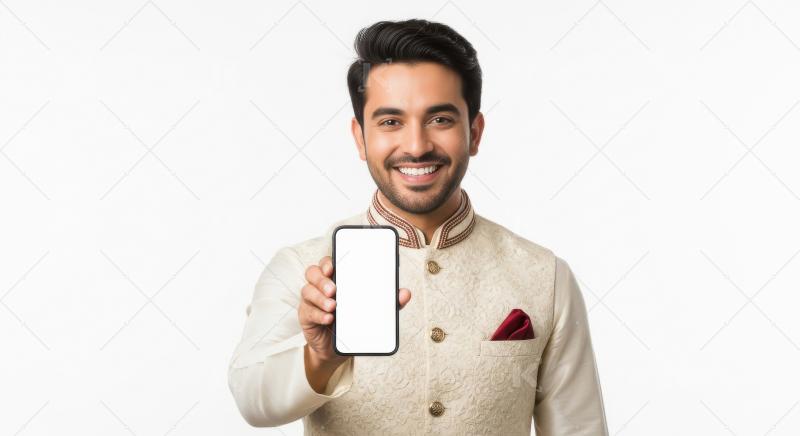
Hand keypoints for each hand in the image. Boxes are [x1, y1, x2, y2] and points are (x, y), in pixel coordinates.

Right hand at [299, 255, 410, 389]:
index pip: (328, 263)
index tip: (333, 266)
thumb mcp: (373, 311)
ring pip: (307, 290)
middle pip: (313, 272)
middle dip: (322, 279)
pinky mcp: (306, 316)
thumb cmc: (354, 322)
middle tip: (334, 289)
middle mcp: (321, 286)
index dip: (328, 262)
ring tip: (333, 306)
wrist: (337, 349)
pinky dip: (318, 314)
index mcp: (336, 279)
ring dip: (319, 297)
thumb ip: (389, 302)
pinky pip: (307, 311)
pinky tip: (328, 318)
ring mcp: (311, 301)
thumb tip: (405, 293)